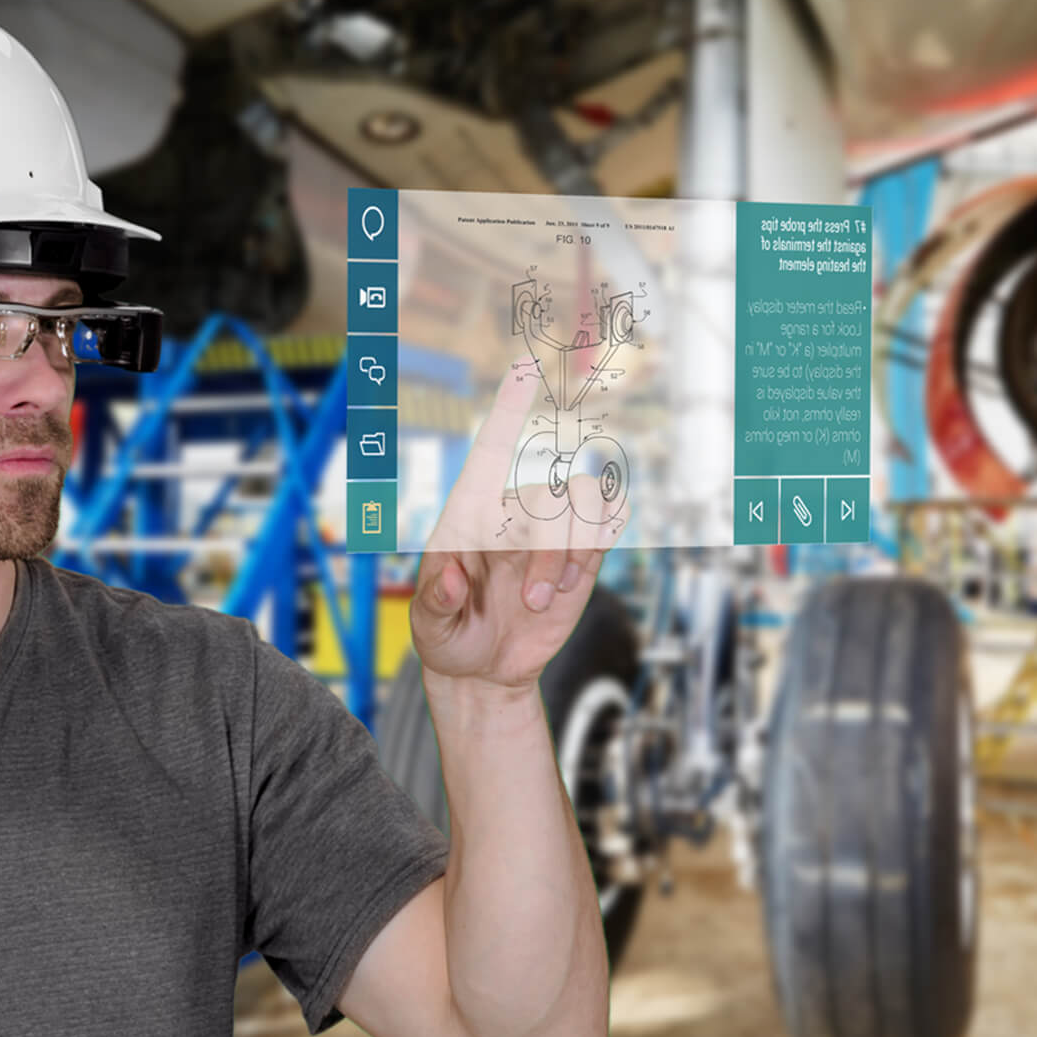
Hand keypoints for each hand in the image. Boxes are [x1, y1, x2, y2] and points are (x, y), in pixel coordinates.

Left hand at [409, 361, 630, 691]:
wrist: (482, 671)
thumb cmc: (446, 639)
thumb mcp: (429, 628)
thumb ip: (434, 602)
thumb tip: (450, 578)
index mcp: (469, 516)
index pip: (490, 452)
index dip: (509, 409)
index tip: (525, 365)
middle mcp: (512, 515)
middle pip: (550, 497)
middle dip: (548, 552)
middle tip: (531, 603)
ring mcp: (549, 534)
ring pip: (585, 504)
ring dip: (575, 551)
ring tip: (548, 597)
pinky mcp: (580, 557)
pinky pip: (607, 522)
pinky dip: (600, 542)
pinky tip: (574, 577)